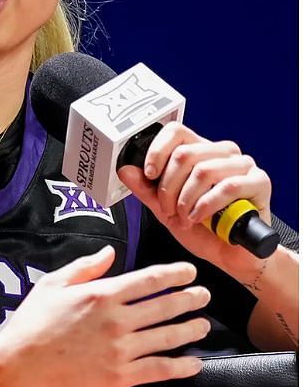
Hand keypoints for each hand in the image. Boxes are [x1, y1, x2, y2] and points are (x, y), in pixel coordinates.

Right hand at [0, 246, 207, 386]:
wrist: (19, 366)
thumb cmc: (31, 325)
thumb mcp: (51, 285)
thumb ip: (84, 267)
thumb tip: (109, 254)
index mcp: (101, 294)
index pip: (149, 280)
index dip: (175, 274)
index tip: (189, 272)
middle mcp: (116, 320)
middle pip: (166, 306)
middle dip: (190, 299)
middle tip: (203, 296)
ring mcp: (121, 349)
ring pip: (168, 336)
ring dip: (191, 329)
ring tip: (203, 325)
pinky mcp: (121, 376)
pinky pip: (160, 369)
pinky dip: (182, 366)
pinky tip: (194, 363)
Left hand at [117, 120, 271, 278]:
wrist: (229, 254)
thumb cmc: (202, 229)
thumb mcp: (164, 209)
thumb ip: (145, 189)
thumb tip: (125, 169)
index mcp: (199, 151)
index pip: (175, 132)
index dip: (157, 151)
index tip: (149, 175)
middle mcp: (222, 153)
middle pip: (185, 154)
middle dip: (168, 188)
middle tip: (169, 209)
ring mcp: (243, 165)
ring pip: (203, 170)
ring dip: (186, 200)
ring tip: (185, 217)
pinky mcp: (260, 181)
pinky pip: (228, 186)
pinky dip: (207, 205)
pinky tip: (200, 218)